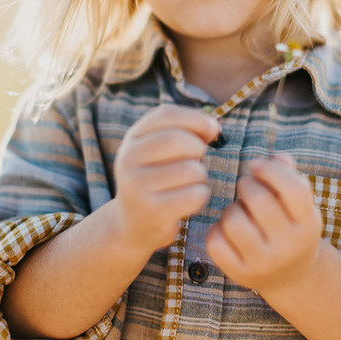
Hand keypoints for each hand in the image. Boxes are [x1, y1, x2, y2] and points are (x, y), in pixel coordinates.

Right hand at [112, 104, 219, 253]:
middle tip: (198, 160)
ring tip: (190, 183)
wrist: (131, 225)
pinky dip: (201, 196)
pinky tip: (190, 200)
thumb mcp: (159, 151)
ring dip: (201, 176)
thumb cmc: (157, 180)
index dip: (195, 118)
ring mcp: (137, 187)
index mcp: (132, 139)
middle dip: (198, 148)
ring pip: (191, 170)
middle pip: (178, 140)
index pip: (166, 114)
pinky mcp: (152, 212)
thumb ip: (184, 132)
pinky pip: (194, 195)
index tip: (212, 129)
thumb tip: (213, 126)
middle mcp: (128, 160)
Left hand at [206, 154, 322, 296]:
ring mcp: (264, 263)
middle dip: (247, 184)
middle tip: (247, 187)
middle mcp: (289, 246)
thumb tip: (278, 158)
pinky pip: (216, 242)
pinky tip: (228, 231)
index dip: (271, 170)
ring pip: (234, 220)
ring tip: (240, 211)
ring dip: (231, 208)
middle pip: (259, 200)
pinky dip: (217, 230)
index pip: (293, 189)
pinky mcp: (240, 274)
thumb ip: (289, 175)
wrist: (291, 277)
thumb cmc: (290, 226)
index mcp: (308, 224)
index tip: (256, 165)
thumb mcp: (298, 204)